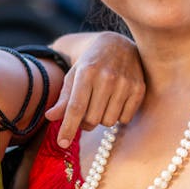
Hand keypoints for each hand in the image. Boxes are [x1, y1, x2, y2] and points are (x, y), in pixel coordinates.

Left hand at [46, 32, 144, 147]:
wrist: (118, 45)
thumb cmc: (91, 63)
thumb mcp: (73, 76)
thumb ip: (63, 98)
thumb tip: (50, 117)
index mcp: (86, 73)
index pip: (76, 107)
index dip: (68, 128)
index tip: (61, 143)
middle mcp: (107, 77)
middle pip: (91, 120)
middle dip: (85, 122)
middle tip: (86, 111)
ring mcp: (125, 83)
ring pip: (108, 122)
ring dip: (102, 119)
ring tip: (101, 104)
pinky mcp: (139, 89)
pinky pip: (125, 119)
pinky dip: (118, 116)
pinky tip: (115, 102)